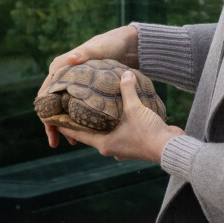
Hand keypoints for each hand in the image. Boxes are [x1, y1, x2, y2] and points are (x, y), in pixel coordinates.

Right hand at [41, 25, 138, 148]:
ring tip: (70, 142)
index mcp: (60, 66)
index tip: (49, 128)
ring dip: (65, 124)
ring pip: (64, 107)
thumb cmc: (111, 43)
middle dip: (52, 123)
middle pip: (52, 103)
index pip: (46, 93)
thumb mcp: (98, 49)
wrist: (128, 44)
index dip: (45, 112)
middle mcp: (64, 75)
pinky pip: (77, 106)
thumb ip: (84, 53)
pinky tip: (83, 132)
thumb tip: (72, 58)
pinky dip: (77, 119)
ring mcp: (75, 83)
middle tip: (55, 142)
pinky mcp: (86, 88)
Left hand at [56, 70, 183, 162]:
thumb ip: (127, 90)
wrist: (170, 147)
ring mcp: (122, 148)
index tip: (53, 118)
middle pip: (90, 134)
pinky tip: (119, 115)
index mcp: (104, 143)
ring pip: (105, 134)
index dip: (64, 125)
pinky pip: (119, 134)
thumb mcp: (135, 108)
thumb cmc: (148, 132)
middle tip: (73, 109)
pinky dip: (115, 125)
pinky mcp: (134, 146)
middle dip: (82, 122)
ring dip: (100, 124)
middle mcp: (110, 148)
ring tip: (95, 110)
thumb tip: (124, 74)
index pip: (78, 133)